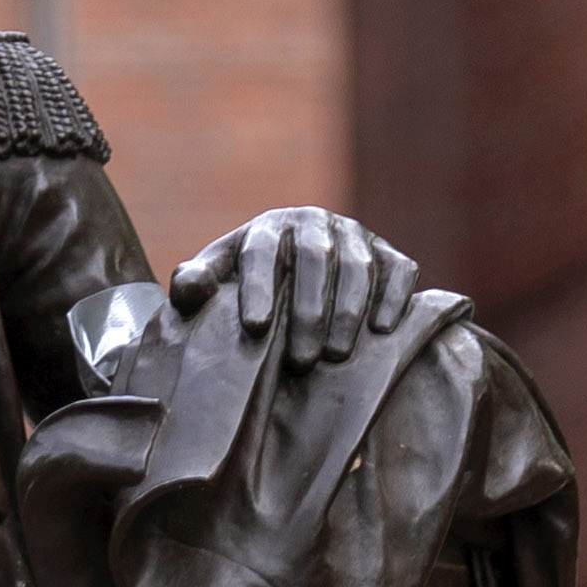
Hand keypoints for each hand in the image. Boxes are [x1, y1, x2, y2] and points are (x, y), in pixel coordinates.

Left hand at [169, 208, 420, 364]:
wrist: (298, 285)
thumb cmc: (249, 293)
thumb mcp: (217, 286)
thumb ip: (195, 285)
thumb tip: (188, 287)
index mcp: (267, 229)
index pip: (261, 250)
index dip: (258, 286)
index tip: (256, 328)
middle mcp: (313, 225)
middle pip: (315, 258)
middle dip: (309, 311)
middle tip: (301, 361)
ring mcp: (355, 237)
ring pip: (358, 266)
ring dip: (350, 311)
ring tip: (337, 357)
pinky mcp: (389, 255)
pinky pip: (398, 270)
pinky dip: (395, 297)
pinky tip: (384, 331)